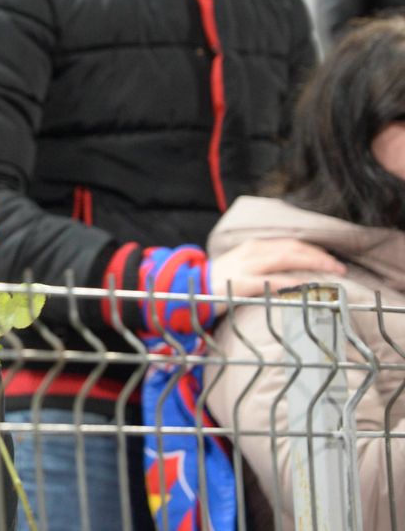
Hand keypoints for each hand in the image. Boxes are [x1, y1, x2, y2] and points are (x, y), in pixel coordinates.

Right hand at [209, 238, 345, 312]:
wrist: (190, 287)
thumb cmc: (219, 280)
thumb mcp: (242, 266)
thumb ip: (264, 265)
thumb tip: (291, 272)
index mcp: (254, 247)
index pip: (290, 243)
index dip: (313, 250)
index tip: (331, 259)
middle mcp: (251, 252)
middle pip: (292, 248)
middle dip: (319, 256)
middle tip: (339, 268)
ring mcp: (245, 266)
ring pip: (285, 259)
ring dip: (311, 264)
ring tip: (331, 273)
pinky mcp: (240, 282)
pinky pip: (269, 281)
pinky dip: (289, 283)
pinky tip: (304, 287)